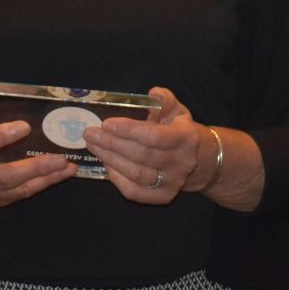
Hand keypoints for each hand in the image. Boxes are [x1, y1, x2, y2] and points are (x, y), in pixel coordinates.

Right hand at [0, 110, 74, 212]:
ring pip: (16, 190)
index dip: (0, 137)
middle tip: (60, 158)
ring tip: (68, 168)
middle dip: (35, 168)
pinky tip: (55, 177)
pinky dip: (37, 187)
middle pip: (5, 176)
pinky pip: (17, 196)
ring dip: (45, 180)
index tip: (24, 126)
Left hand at [84, 86, 204, 204]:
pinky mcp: (163, 197)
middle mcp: (182, 162)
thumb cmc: (179, 130)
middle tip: (90, 134)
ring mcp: (173, 182)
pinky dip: (117, 179)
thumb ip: (165, 100)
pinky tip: (106, 164)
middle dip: (112, 144)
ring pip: (137, 174)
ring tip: (93, 146)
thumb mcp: (177, 110)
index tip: (106, 123)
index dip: (129, 130)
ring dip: (110, 159)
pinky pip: (136, 192)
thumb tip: (153, 92)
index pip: (154, 136)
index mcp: (186, 137)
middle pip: (142, 155)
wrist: (197, 159)